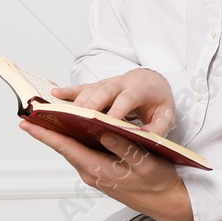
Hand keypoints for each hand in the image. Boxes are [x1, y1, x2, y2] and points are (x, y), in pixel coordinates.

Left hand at [20, 122, 194, 220]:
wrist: (167, 202)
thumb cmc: (158, 183)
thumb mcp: (145, 162)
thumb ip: (124, 147)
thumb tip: (105, 133)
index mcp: (98, 168)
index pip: (65, 147)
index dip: (45, 134)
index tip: (27, 123)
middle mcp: (91, 172)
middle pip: (63, 147)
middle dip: (47, 131)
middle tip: (32, 113)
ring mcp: (95, 173)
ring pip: (72, 150)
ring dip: (60, 135)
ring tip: (48, 117)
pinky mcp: (102, 173)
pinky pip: (82, 153)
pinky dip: (74, 140)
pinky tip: (74, 129)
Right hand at [52, 69, 176, 135]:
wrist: (153, 81)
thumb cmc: (158, 101)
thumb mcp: (166, 115)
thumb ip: (157, 128)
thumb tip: (144, 139)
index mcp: (139, 88)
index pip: (127, 99)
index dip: (117, 109)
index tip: (108, 122)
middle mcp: (121, 83)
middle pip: (103, 92)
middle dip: (91, 105)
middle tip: (80, 120)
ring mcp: (107, 83)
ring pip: (89, 90)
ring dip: (77, 102)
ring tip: (64, 114)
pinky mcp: (98, 86)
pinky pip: (81, 88)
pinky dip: (68, 91)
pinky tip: (55, 94)